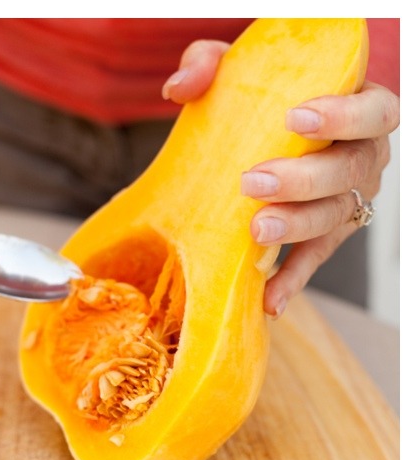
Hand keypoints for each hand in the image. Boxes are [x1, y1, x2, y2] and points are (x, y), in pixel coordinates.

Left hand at [164, 39, 398, 316]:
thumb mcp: (237, 71)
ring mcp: (348, 199)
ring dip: (295, 227)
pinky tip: (269, 300)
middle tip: (253, 182)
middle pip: (349, 170)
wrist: (255, 138)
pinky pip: (313, 261)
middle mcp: (363, 155)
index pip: (374, 110)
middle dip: (303, 179)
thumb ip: (209, 64)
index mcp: (358, 108)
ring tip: (255, 232)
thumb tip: (180, 87)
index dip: (344, 115)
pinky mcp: (326, 236)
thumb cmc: (259, 97)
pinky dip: (291, 281)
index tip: (297, 119)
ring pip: (335, 217)